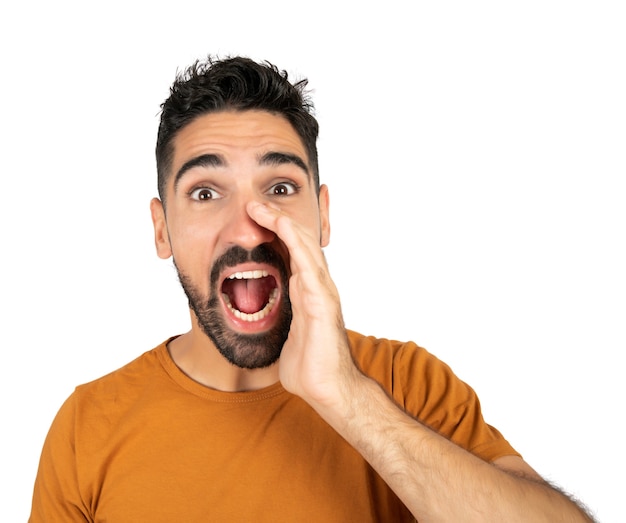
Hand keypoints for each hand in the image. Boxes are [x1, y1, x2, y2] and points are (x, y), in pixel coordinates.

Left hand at [246, 201, 360, 410]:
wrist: (329, 389)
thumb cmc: (309, 364)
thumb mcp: (287, 331)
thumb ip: (280, 315)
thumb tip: (262, 313)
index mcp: (306, 290)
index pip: (292, 252)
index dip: (274, 231)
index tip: (252, 217)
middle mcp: (316, 285)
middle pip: (298, 242)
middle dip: (276, 219)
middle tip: (253, 203)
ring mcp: (322, 292)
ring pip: (305, 246)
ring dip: (283, 223)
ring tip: (261, 206)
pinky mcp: (322, 303)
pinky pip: (308, 266)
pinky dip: (296, 243)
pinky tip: (283, 227)